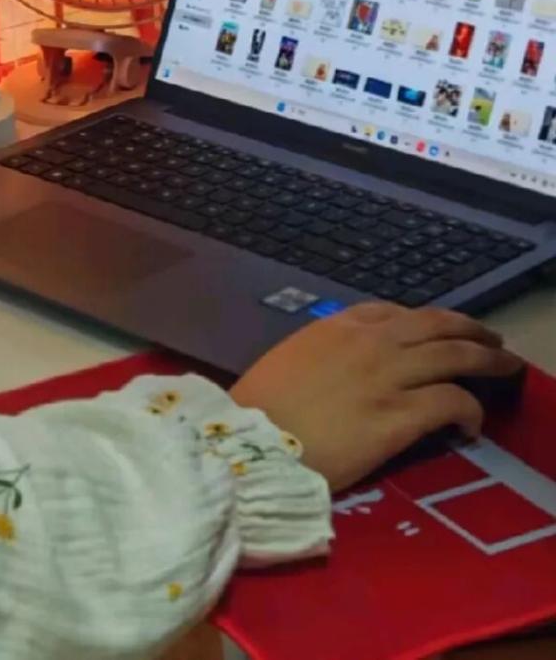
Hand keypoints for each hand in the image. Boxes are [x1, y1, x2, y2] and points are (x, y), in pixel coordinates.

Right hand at [231, 303, 522, 490]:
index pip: (393, 312)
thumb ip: (319, 354)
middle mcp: (368, 343)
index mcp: (335, 327)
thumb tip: (336, 368)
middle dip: (470, 329)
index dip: (423, 319)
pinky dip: (471, 409)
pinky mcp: (401, 416)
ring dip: (486, 358)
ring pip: (454, 355)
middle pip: (436, 325)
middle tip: (491, 339)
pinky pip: (452, 401)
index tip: (437, 330)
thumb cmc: (257, 409)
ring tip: (505, 366)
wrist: (251, 443)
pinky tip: (474, 423)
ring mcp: (387, 376)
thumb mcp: (286, 362)